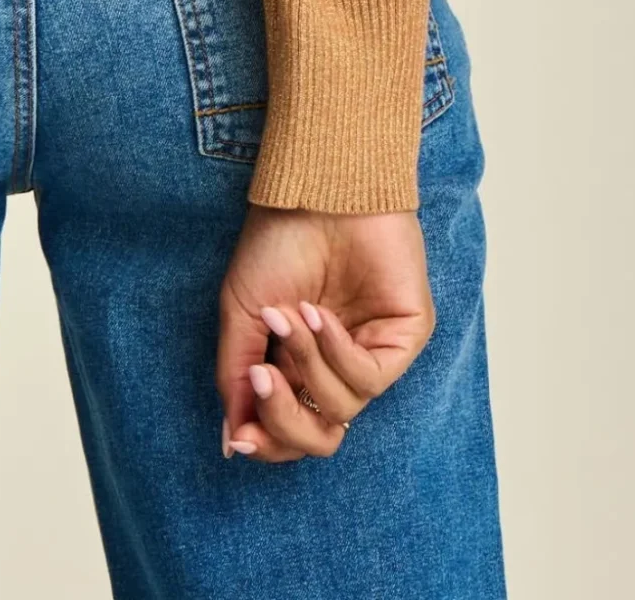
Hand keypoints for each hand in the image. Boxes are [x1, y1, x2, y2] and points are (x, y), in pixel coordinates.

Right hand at [217, 206, 434, 460]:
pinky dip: (336, 352)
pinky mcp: (403, 338)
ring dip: (305, 365)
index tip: (239, 437)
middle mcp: (337, 364)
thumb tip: (231, 443)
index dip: (266, 441)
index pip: (290, 429)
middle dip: (285, 421)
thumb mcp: (241, 311)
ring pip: (342, 410)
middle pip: (320, 436)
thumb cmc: (277, 240)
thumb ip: (235, 378)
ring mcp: (372, 352)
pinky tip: (317, 314)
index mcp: (298, 362)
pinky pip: (371, 379)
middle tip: (261, 378)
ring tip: (288, 316)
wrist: (314, 191)